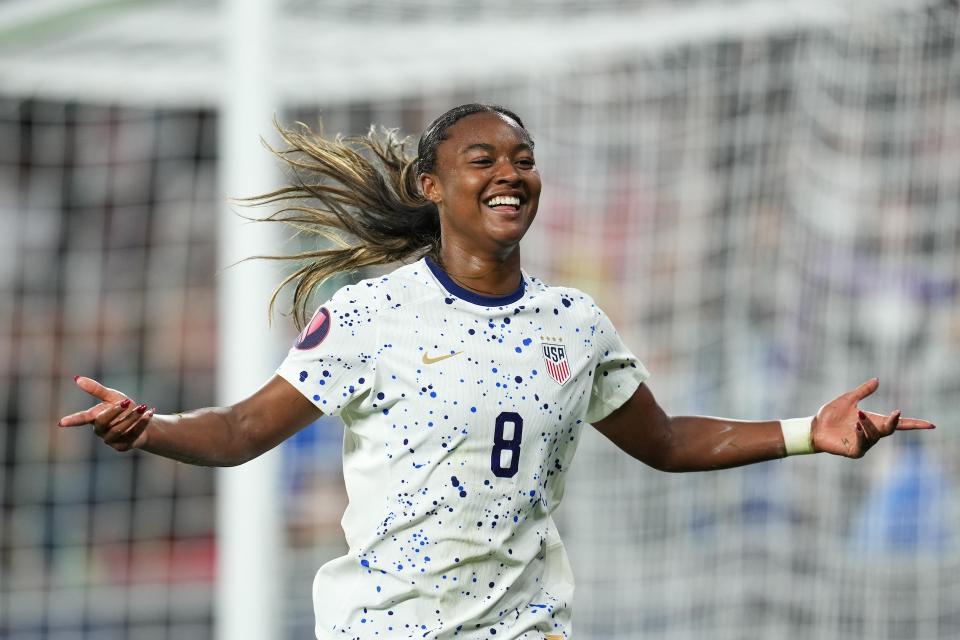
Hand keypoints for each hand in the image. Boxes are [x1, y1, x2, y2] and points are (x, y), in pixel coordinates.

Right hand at [58, 376, 154, 451]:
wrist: (143, 420)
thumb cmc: (124, 407)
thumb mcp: (112, 396)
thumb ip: (96, 390)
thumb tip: (77, 378)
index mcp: (95, 417)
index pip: (81, 419)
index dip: (72, 421)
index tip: (61, 423)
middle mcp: (100, 430)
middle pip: (103, 422)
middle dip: (115, 412)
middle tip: (127, 402)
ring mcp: (110, 440)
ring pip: (119, 430)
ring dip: (132, 418)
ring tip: (143, 407)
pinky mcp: (122, 447)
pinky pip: (132, 435)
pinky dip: (142, 424)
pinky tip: (149, 414)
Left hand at [811, 378, 934, 458]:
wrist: (814, 427)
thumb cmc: (830, 415)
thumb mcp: (848, 400)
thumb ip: (863, 391)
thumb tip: (877, 380)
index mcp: (873, 421)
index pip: (898, 424)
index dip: (914, 424)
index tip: (931, 425)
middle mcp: (872, 433)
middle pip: (890, 429)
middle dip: (893, 421)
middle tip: (895, 412)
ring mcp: (864, 443)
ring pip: (876, 435)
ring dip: (869, 424)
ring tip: (858, 415)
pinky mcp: (854, 451)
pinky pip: (863, 445)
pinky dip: (862, 435)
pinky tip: (856, 427)